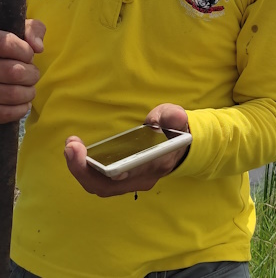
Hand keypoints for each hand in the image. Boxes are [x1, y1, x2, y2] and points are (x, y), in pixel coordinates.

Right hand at [0, 19, 44, 122]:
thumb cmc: (8, 47)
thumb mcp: (19, 30)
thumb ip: (32, 29)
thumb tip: (38, 47)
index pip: (6, 44)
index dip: (24, 51)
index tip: (29, 55)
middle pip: (14, 72)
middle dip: (32, 74)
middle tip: (32, 74)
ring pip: (11, 94)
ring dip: (28, 93)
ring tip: (29, 89)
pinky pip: (3, 113)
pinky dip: (20, 110)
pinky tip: (23, 103)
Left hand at [64, 103, 189, 197]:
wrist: (177, 146)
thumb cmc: (173, 131)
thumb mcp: (175, 118)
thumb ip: (173, 116)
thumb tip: (173, 118)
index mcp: (157, 164)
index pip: (135, 174)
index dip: (117, 172)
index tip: (98, 161)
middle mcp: (142, 179)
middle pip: (108, 186)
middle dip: (84, 170)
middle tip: (71, 146)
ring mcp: (130, 182)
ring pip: (100, 186)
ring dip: (80, 170)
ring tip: (70, 146)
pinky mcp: (120, 181)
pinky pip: (98, 181)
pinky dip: (84, 169)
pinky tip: (75, 152)